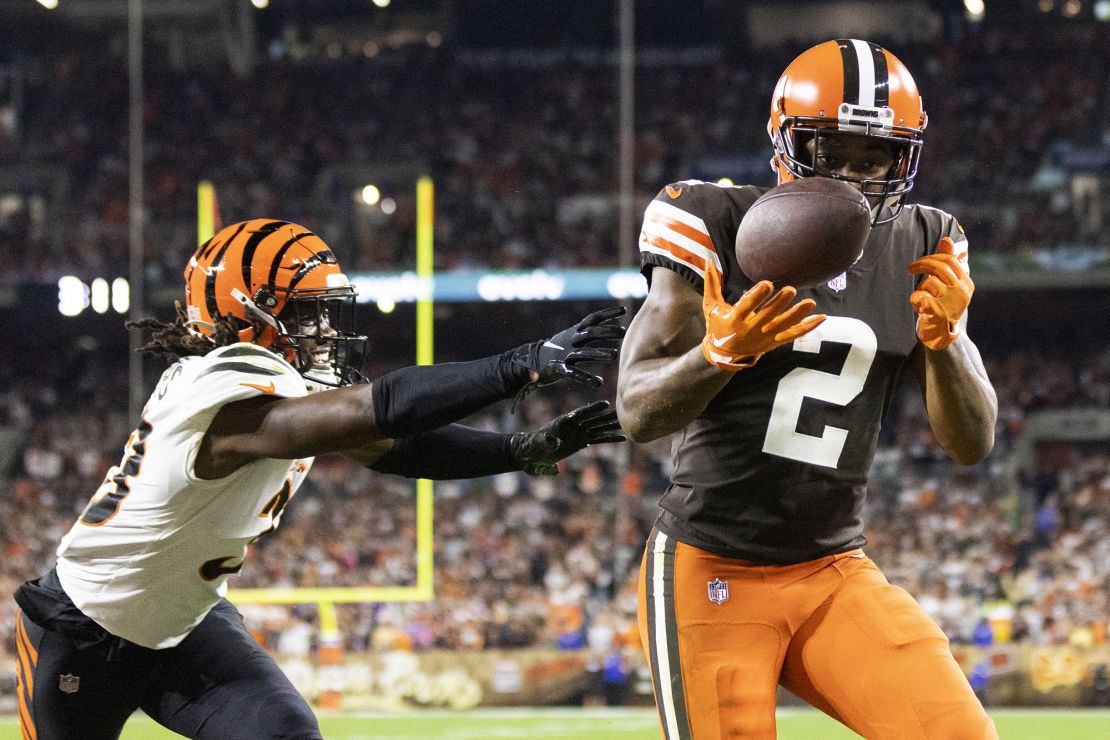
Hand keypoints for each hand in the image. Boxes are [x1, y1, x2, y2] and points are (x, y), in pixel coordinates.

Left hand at [509, 400, 624, 474]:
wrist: (534, 451)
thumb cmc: (534, 446)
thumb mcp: (539, 443)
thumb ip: (546, 441)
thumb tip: (552, 441)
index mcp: (565, 421)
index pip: (582, 413)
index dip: (593, 409)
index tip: (606, 404)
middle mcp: (574, 425)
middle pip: (594, 419)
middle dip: (608, 416)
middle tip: (623, 412)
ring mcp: (579, 432)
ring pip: (599, 428)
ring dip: (612, 426)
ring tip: (627, 424)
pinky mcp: (582, 441)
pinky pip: (598, 439)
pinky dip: (609, 438)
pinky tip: (621, 438)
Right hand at [513, 307, 626, 389]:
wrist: (533, 361)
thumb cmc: (559, 349)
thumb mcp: (573, 336)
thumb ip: (589, 331)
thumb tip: (611, 326)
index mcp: (575, 332)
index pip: (593, 319)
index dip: (608, 313)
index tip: (624, 310)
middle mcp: (572, 341)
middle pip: (591, 333)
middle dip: (607, 331)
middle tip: (622, 332)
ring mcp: (565, 355)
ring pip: (584, 353)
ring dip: (599, 353)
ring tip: (614, 355)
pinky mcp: (559, 369)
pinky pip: (574, 373)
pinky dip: (587, 378)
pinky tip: (599, 383)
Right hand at [701, 263, 824, 370]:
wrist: (724, 355)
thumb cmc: (717, 325)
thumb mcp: (711, 306)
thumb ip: (711, 283)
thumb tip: (707, 260)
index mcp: (734, 320)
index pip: (746, 307)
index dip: (757, 296)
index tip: (767, 284)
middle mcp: (750, 331)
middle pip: (767, 316)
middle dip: (779, 304)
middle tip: (790, 290)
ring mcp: (764, 338)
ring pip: (783, 327)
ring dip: (797, 315)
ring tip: (810, 303)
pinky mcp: (774, 342)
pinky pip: (793, 335)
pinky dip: (808, 327)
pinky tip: (821, 318)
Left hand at [907, 236, 972, 349]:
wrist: (943, 337)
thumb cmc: (944, 306)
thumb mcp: (950, 285)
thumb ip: (949, 262)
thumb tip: (947, 239)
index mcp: (967, 284)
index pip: (950, 260)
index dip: (932, 257)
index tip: (920, 262)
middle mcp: (962, 293)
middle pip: (939, 267)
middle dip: (922, 264)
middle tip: (911, 268)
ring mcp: (950, 303)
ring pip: (929, 282)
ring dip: (921, 287)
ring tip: (923, 296)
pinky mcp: (937, 314)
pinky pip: (919, 297)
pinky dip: (914, 299)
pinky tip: (918, 307)